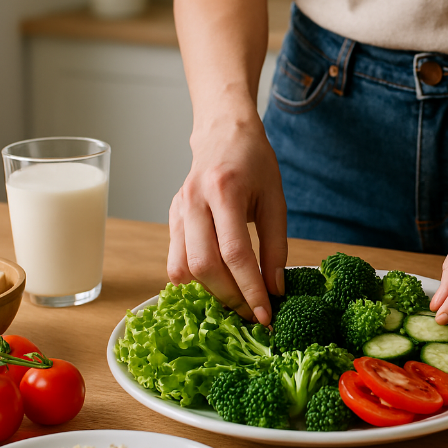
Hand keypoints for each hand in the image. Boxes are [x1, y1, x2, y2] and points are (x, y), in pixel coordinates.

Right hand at [167, 112, 286, 325]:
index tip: (266, 314)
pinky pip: (176, 260)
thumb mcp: (275, 200)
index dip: (250, 289)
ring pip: (184, 268)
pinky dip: (196, 281)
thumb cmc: (254, 164)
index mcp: (225, 192)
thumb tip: (275, 289)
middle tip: (254, 313)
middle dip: (231, 296)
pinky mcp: (171, 218)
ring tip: (238, 302)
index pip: (235, 253)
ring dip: (211, 292)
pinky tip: (218, 285)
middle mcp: (194, 202)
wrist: (223, 133)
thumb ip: (276, 246)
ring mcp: (178, 211)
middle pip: (205, 265)